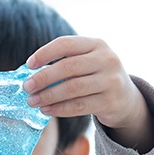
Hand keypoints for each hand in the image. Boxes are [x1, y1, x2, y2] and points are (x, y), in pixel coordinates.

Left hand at [24, 37, 153, 152]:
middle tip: (27, 87)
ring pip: (72, 88)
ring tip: (33, 101)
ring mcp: (111, 81)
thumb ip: (66, 62)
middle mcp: (107, 59)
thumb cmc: (97, 77)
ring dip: (48, 96)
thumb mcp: (89, 62)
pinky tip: (47, 110)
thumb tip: (31, 73)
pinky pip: (79, 106)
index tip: (28, 65)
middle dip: (43, 78)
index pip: (66, 44)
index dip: (45, 53)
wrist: (126, 99)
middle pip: (68, 67)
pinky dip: (59, 109)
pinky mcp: (110, 101)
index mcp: (97, 44)